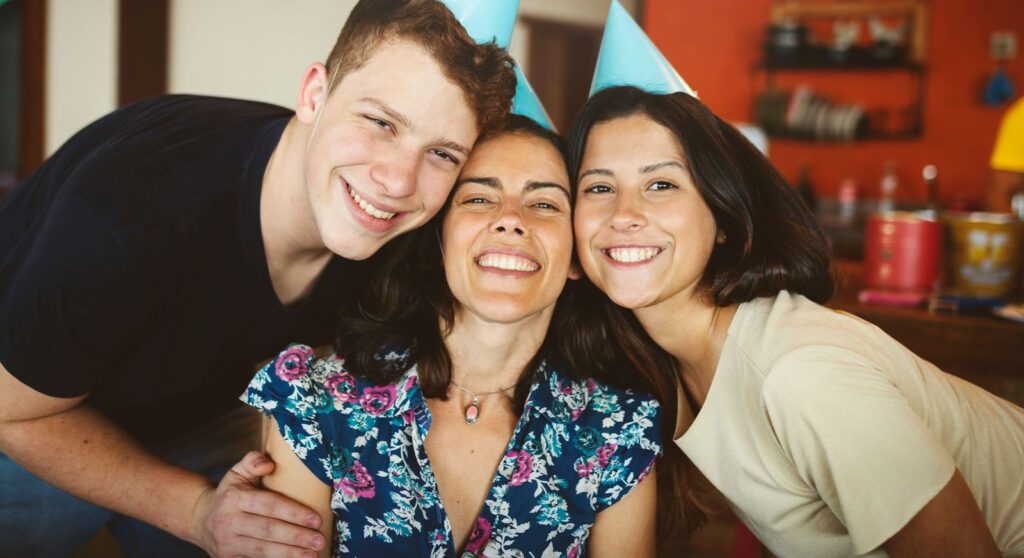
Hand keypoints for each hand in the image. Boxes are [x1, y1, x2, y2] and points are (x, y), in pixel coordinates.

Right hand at [191, 451, 325, 556]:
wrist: (199, 519)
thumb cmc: (229, 494)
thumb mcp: (237, 473)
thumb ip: (253, 461)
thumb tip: (269, 463)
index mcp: (234, 498)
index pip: (268, 505)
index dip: (293, 513)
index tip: (316, 519)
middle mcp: (229, 522)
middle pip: (268, 531)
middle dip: (296, 537)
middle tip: (319, 541)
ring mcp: (227, 544)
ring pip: (262, 551)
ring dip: (289, 554)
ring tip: (312, 555)